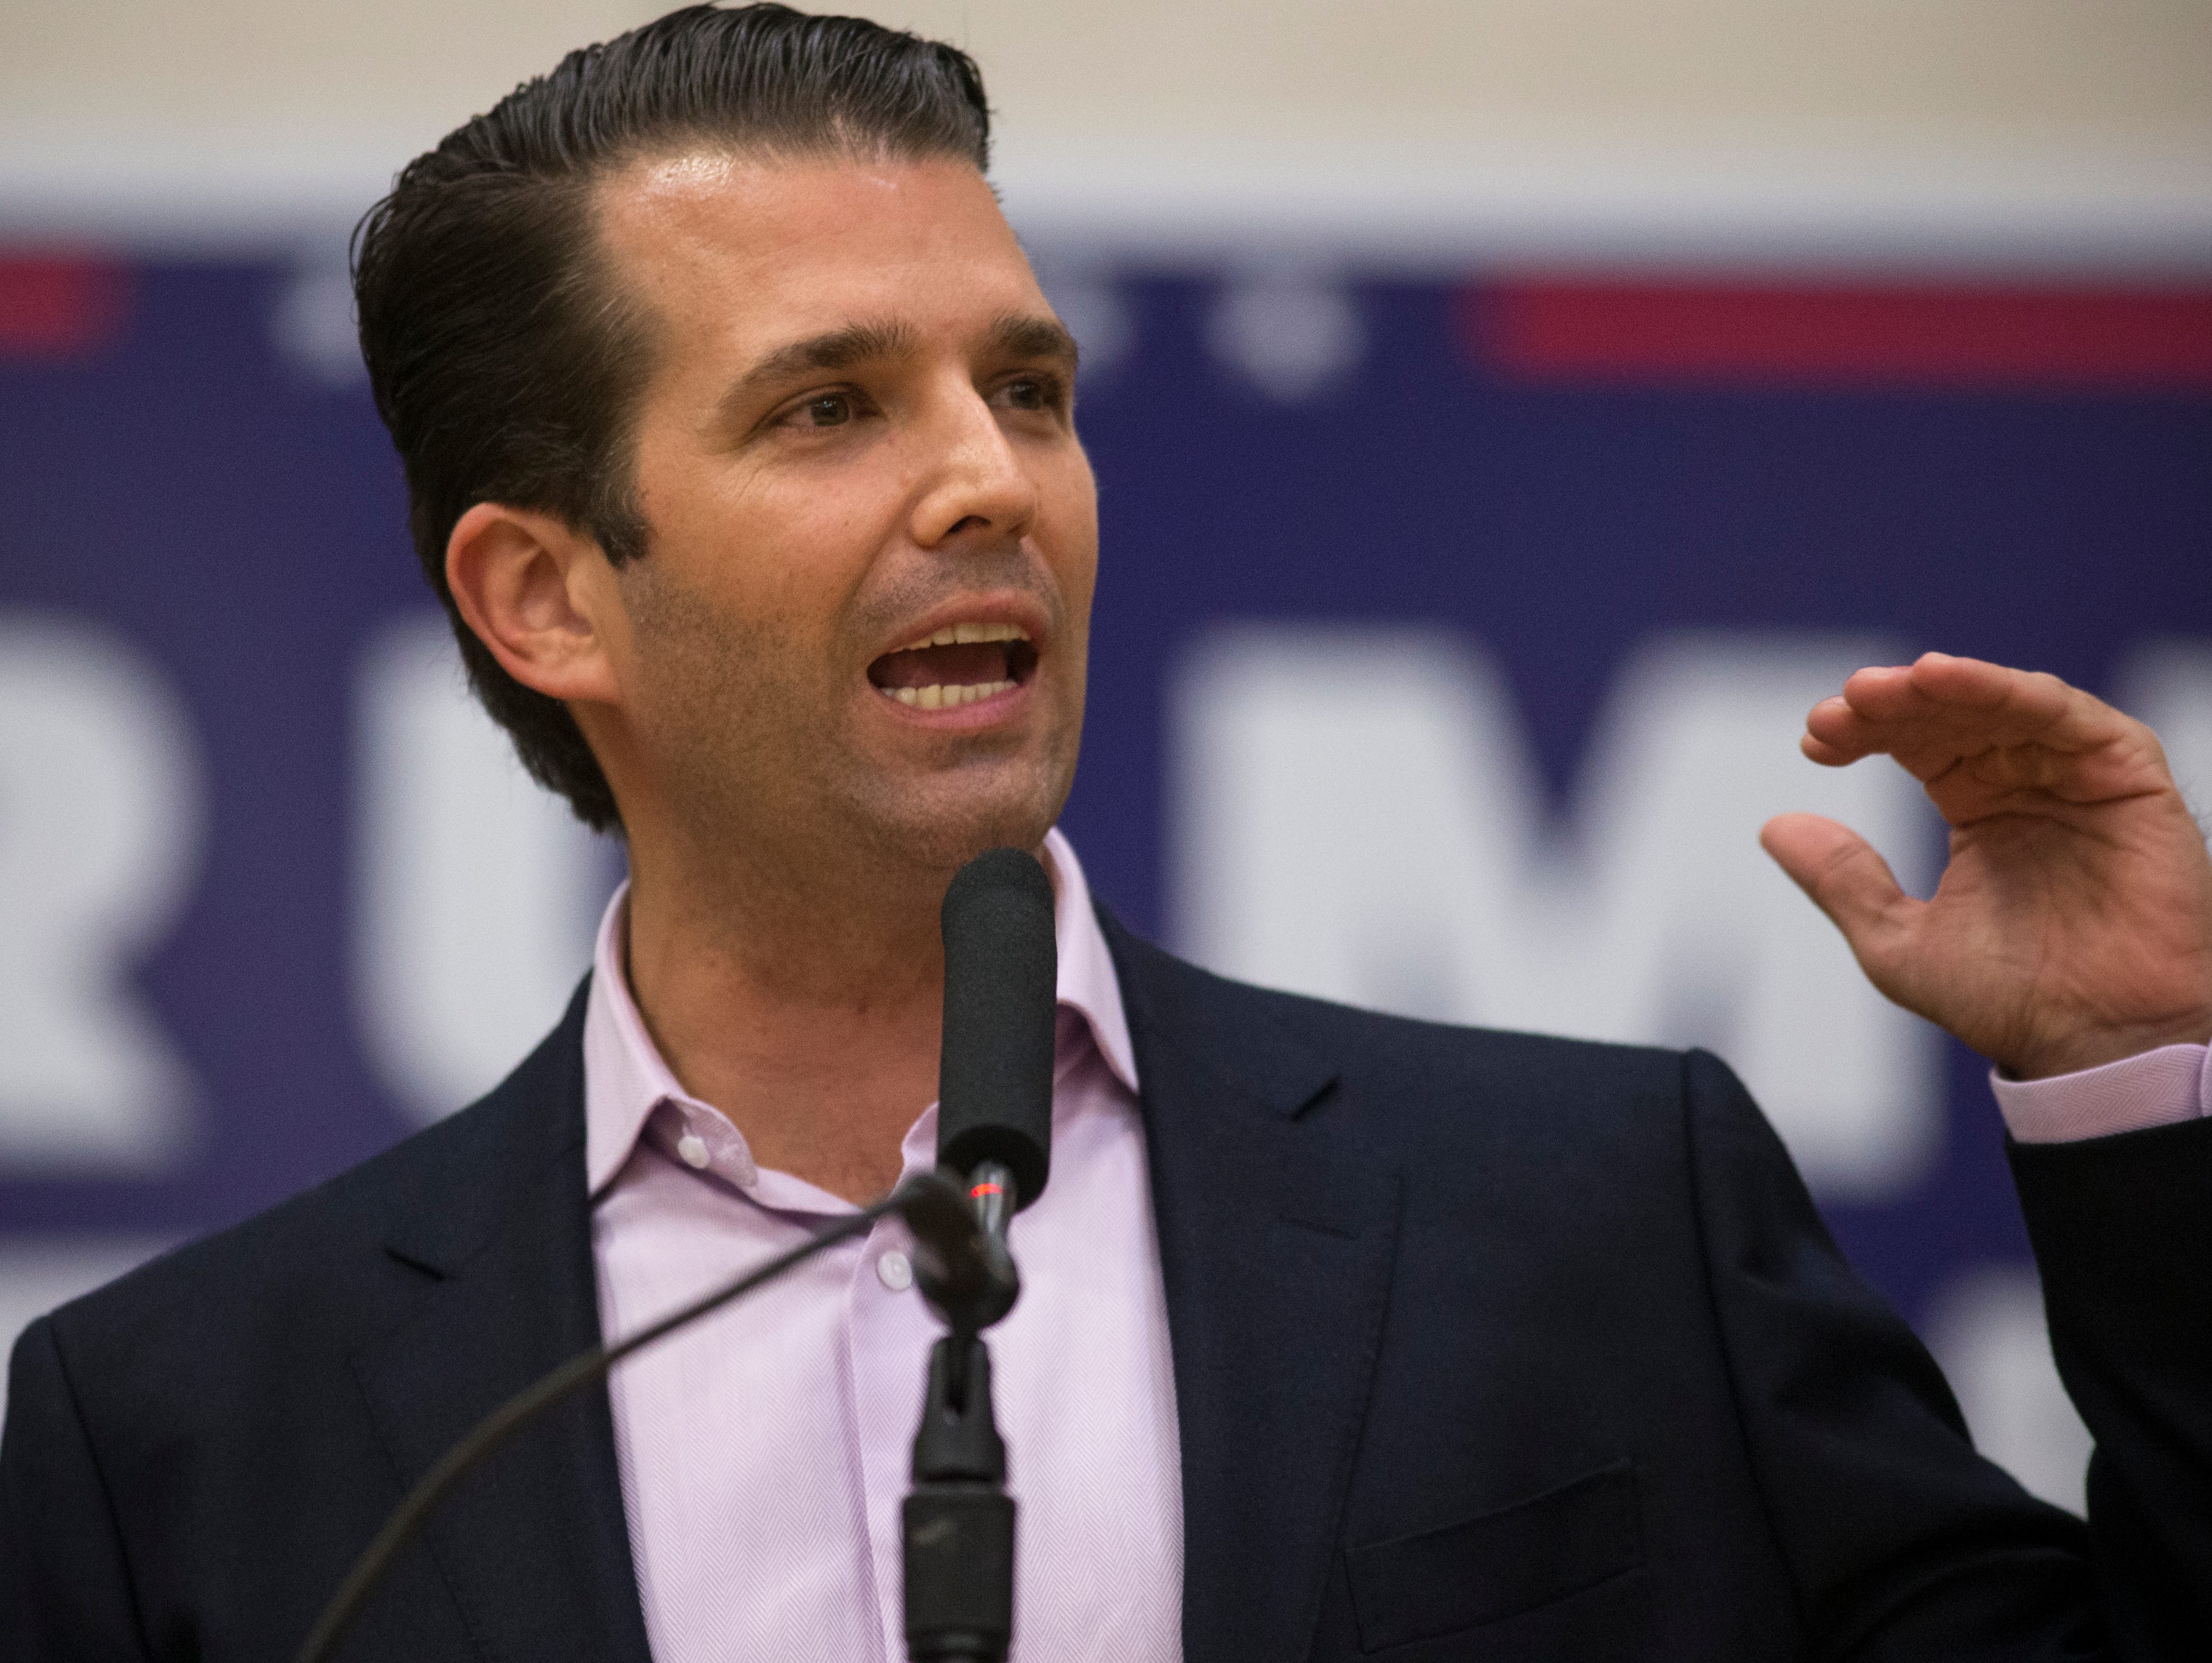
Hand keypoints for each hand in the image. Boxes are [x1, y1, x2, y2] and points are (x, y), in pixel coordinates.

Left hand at [1761, 652, 2211, 1079]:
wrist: (2100, 1045)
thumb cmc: (2013, 1002)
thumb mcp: (1899, 941)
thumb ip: (1842, 881)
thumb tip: (1774, 827)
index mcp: (1978, 810)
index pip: (1915, 744)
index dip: (1865, 732)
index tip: (1816, 742)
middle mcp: (2027, 782)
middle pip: (1952, 714)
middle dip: (1892, 705)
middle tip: (1841, 708)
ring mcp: (2078, 774)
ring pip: (2002, 702)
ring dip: (1938, 688)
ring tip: (1878, 690)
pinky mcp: (2128, 776)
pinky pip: (2067, 715)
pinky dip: (2004, 690)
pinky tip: (1945, 679)